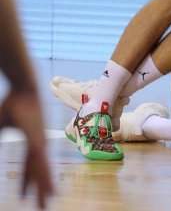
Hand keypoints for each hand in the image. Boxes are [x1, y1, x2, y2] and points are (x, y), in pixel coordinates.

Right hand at [0, 91, 52, 208]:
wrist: (23, 88)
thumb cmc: (11, 104)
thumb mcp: (0, 127)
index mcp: (32, 140)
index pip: (30, 164)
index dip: (28, 180)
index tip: (26, 194)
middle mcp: (40, 143)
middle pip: (39, 170)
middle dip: (40, 188)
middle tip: (43, 205)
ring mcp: (40, 142)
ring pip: (42, 169)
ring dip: (44, 186)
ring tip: (49, 201)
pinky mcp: (37, 140)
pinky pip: (38, 162)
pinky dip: (42, 176)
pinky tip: (48, 186)